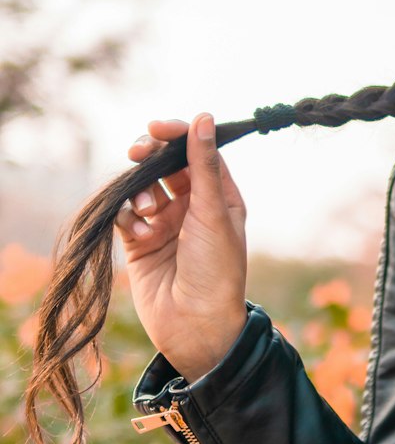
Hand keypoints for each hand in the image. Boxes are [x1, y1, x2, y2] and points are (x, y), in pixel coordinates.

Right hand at [116, 114, 248, 382]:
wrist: (195, 325)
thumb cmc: (216, 270)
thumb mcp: (212, 213)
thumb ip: (203, 165)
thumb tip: (204, 117)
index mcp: (220, 196)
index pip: (198, 151)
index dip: (178, 135)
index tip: (158, 128)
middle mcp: (193, 206)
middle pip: (166, 164)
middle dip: (151, 155)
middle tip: (138, 151)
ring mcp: (165, 223)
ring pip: (143, 186)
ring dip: (139, 189)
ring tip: (146, 209)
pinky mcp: (140, 242)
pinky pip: (126, 213)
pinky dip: (126, 214)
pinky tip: (137, 229)